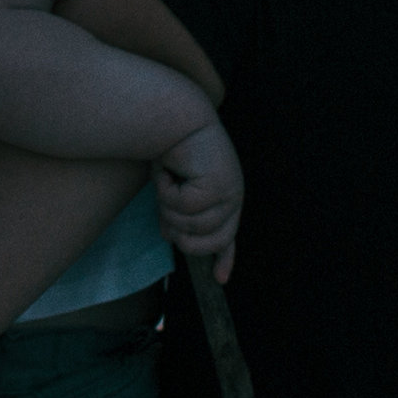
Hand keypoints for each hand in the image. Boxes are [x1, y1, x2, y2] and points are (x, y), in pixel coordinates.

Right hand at [154, 118, 242, 275]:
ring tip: (167, 182)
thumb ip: (176, 213)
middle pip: (206, 242)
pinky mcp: (217, 186)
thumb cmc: (171, 149)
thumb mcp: (173, 188)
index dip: (224, 258)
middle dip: (180, 234)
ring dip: (169, 208)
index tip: (220, 279)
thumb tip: (168, 236)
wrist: (175, 118)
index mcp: (226, 197)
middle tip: (165, 214)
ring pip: (192, 226)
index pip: (227, 236)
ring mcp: (228, 192)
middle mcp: (232, 196)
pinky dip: (167, 191)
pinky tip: (169, 171)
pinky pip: (184, 208)